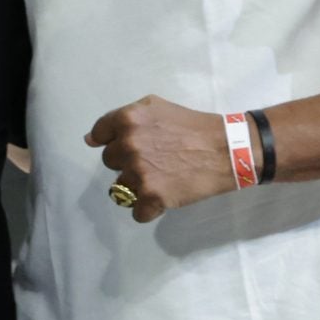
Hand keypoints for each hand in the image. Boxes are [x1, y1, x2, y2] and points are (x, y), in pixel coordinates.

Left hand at [88, 94, 240, 222]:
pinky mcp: (151, 197)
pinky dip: (149, 209)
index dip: (114, 140)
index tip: (131, 146)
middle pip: (110, 162)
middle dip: (128, 163)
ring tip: (161, 179)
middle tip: (155, 160)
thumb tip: (90, 139)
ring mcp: (138, 173)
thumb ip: (121, 119)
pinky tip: (165, 197)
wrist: (229, 150)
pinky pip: (136, 212)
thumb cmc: (193, 126)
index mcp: (127, 120)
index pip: (99, 134)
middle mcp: (128, 145)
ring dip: (136, 187)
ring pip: (120, 188)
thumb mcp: (156, 107)